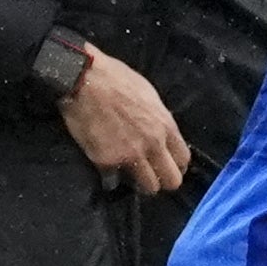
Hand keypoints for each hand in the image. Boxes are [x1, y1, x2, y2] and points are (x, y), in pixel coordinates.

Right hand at [60, 46, 192, 194]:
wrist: (83, 80)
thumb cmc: (115, 78)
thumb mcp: (148, 94)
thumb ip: (158, 118)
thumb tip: (162, 131)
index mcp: (165, 125)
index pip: (184, 159)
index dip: (176, 166)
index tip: (167, 166)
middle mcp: (152, 144)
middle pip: (172, 181)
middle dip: (163, 181)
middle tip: (151, 175)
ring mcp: (130, 155)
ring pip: (148, 187)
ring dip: (140, 184)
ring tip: (130, 176)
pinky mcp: (106, 162)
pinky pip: (114, 181)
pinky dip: (110, 178)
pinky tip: (106, 169)